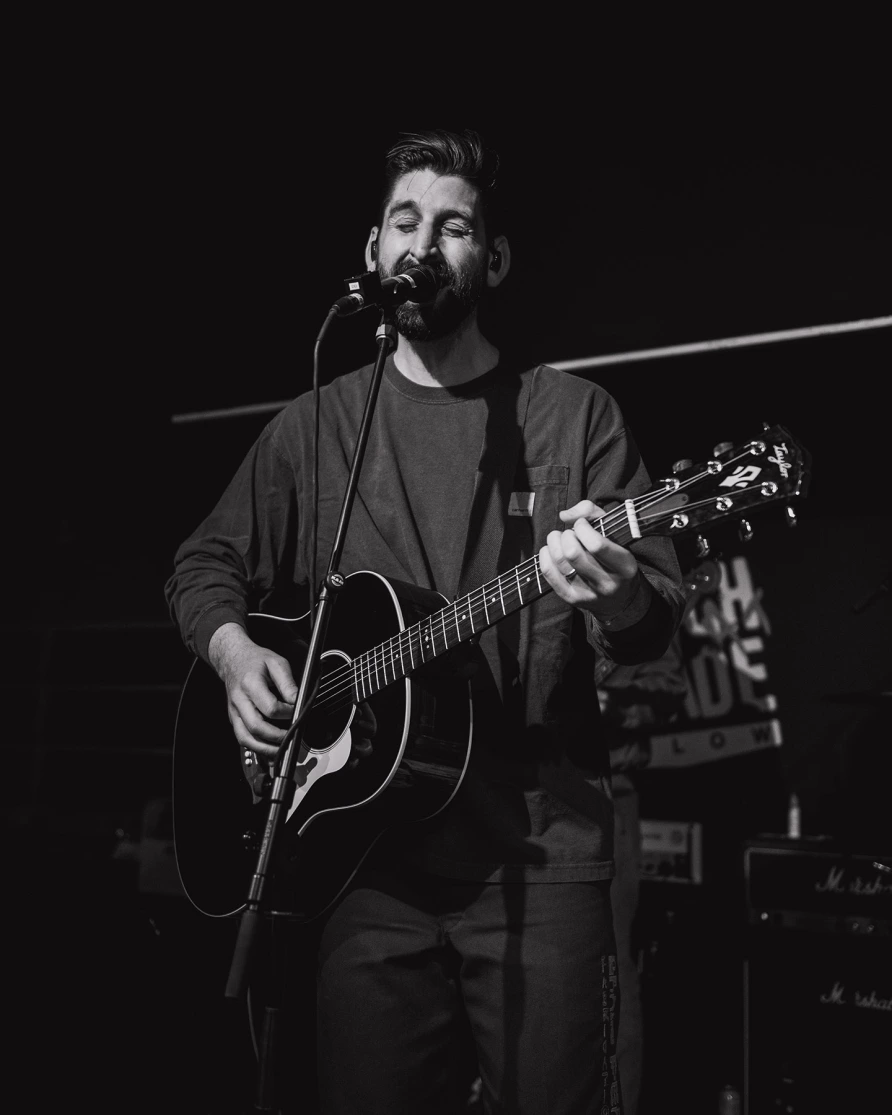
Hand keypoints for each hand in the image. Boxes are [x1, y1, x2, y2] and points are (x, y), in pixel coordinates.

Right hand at [208, 622, 297, 757]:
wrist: (233, 659)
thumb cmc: (256, 661)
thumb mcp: (277, 663)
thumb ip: (288, 684)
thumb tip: (297, 702)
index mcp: (250, 684)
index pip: (270, 707)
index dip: (287, 714)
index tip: (297, 711)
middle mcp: (239, 700)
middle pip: (256, 727)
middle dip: (277, 738)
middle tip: (292, 737)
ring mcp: (234, 712)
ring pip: (246, 739)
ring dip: (265, 749)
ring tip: (282, 751)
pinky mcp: (234, 719)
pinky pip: (243, 739)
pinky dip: (257, 749)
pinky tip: (270, 751)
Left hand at [538, 500, 649, 624]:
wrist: (619, 598)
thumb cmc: (614, 556)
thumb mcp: (614, 531)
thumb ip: (592, 513)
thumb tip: (565, 516)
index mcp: (624, 566)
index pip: (596, 545)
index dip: (582, 528)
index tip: (582, 524)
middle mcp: (607, 583)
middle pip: (573, 553)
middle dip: (566, 535)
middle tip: (570, 534)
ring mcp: (587, 593)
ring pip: (559, 561)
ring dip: (554, 542)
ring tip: (560, 540)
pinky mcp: (571, 598)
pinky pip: (548, 572)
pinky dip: (545, 555)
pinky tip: (551, 551)